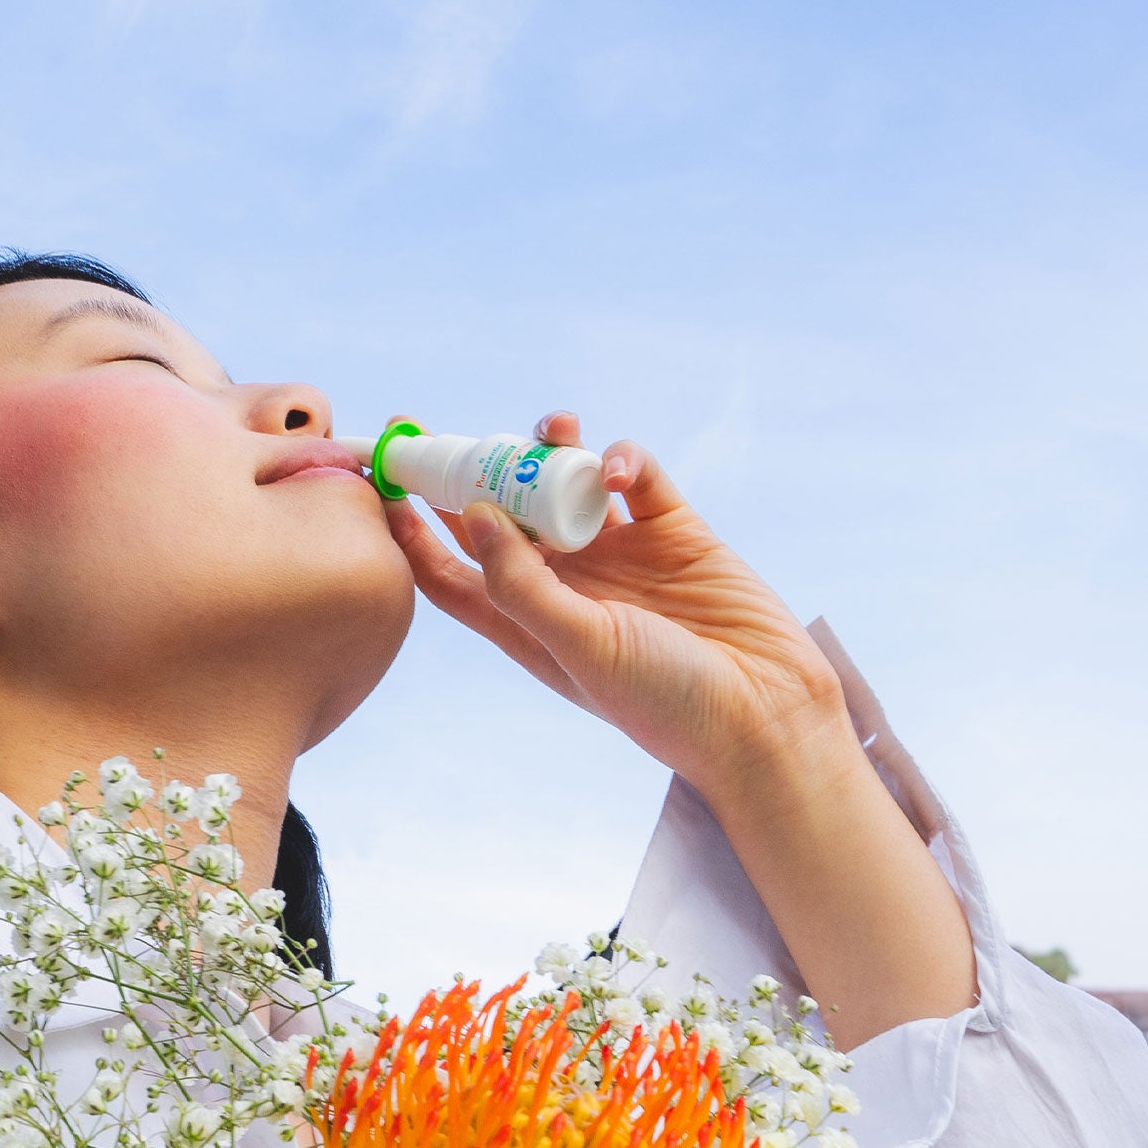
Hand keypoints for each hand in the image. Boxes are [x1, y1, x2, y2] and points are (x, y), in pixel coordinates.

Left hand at [386, 411, 975, 1042]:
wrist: (765, 718)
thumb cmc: (662, 703)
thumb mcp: (578, 647)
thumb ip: (521, 585)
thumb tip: (472, 514)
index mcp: (524, 622)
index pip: (448, 571)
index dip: (410, 531)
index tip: (382, 480)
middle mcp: (564, 584)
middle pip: (500, 515)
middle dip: (476, 472)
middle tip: (452, 432)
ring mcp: (618, 555)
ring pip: (566, 486)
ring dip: (551, 452)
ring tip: (550, 429)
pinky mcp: (674, 534)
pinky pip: (637, 479)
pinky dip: (623, 461)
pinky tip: (616, 467)